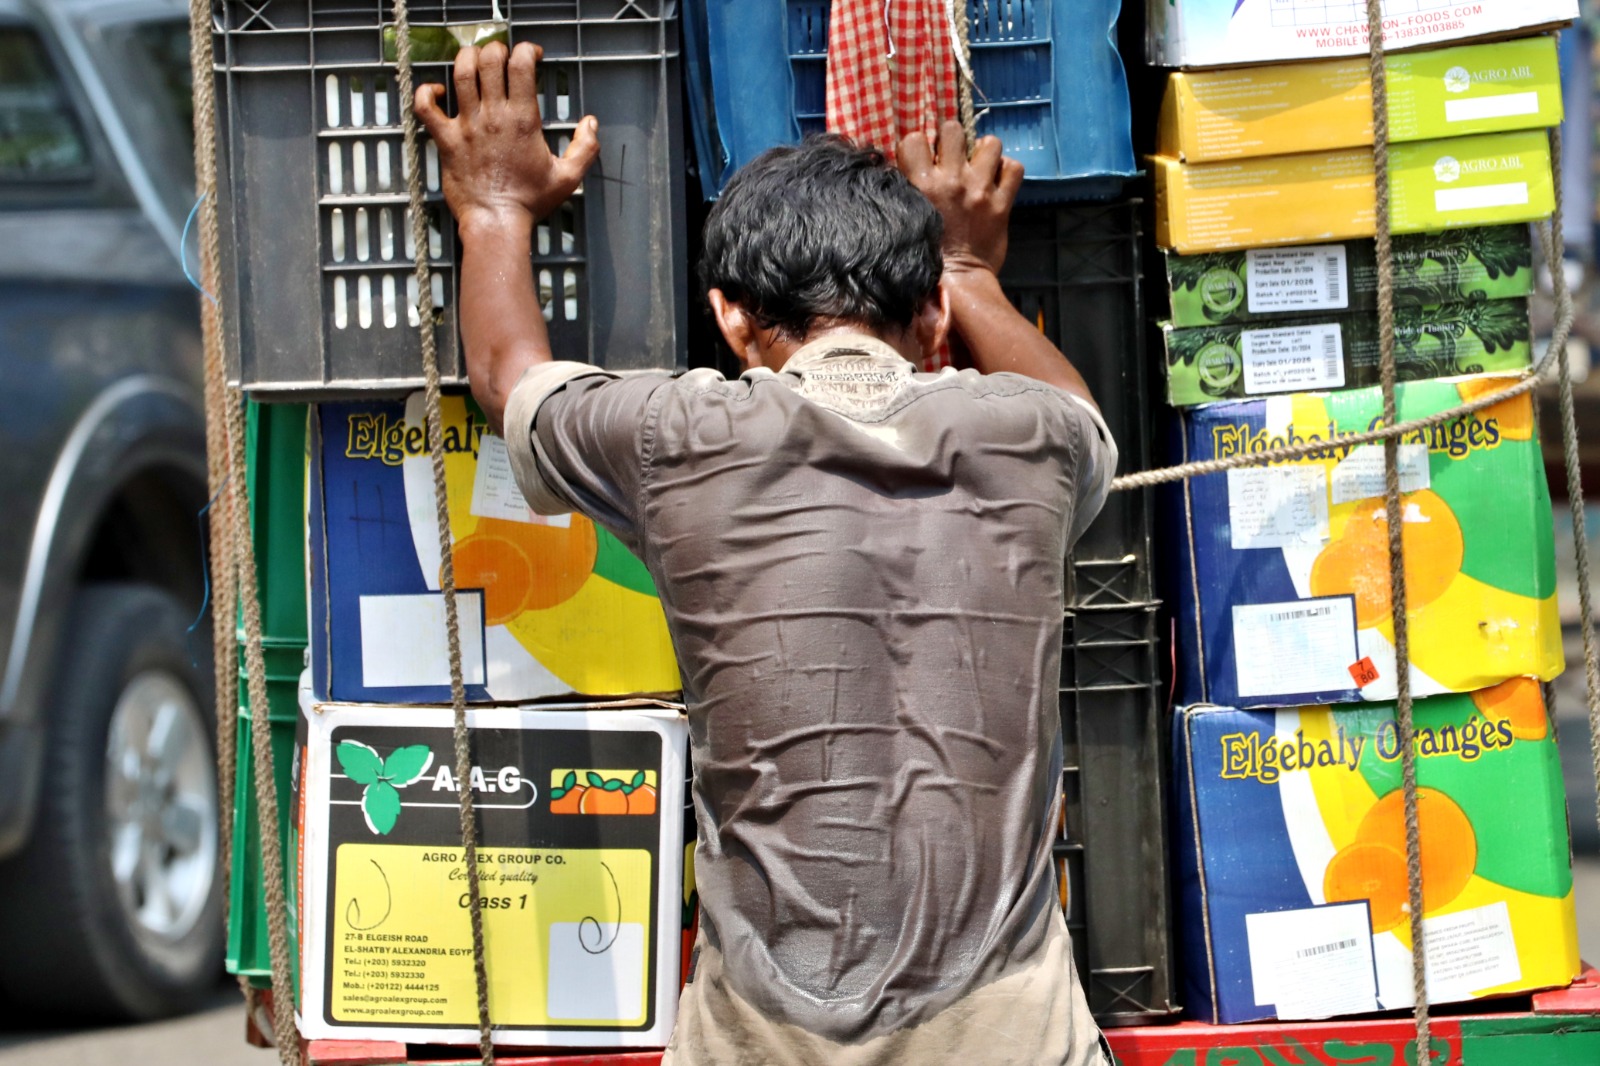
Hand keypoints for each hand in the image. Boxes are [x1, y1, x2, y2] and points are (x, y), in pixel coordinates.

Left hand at [414, 41, 599, 233]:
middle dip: (496, 50)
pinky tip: (437, 92)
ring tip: (474, 61)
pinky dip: (427, 93)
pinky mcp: (446, 141)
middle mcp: (493, 117)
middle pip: (489, 61)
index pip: (521, 65)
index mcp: (522, 120)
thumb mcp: (568, 178)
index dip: (526, 51)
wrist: (496, 223)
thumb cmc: (531, 202)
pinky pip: (425, 108)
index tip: (531, 56)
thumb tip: (591, 122)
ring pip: (460, 73)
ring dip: (467, 58)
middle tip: (502, 58)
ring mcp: (466, 126)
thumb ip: (584, 148)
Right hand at [896, 120, 1023, 275]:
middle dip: (953, 141)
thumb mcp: (908, 218)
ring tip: (980, 169)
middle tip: (954, 159)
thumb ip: (912, 191)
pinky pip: (1014, 168)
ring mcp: (980, 190)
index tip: (924, 162)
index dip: (919, 148)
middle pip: (952, 128)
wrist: (958, 284)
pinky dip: (1007, 172)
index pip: (913, 139)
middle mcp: (951, 180)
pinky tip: (998, 182)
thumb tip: (916, 170)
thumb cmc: (926, 256)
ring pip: (989, 143)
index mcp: (921, 184)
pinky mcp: (1002, 203)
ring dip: (985, 154)